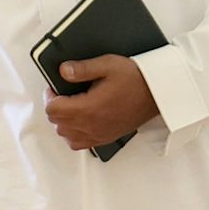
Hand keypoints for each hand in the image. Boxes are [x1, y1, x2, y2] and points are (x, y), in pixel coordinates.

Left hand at [43, 55, 160, 150]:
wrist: (158, 94)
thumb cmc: (137, 80)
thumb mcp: (108, 65)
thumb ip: (83, 68)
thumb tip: (63, 71)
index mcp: (88, 108)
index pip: (53, 110)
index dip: (50, 96)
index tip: (55, 88)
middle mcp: (91, 125)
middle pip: (57, 123)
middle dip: (55, 107)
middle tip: (63, 94)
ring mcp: (98, 134)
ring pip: (66, 136)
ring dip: (63, 122)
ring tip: (71, 107)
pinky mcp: (106, 138)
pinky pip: (79, 144)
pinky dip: (74, 135)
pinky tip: (80, 122)